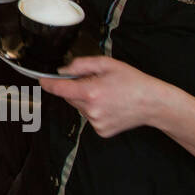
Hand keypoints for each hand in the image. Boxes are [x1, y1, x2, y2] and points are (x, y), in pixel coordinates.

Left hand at [39, 56, 164, 137]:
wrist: (153, 103)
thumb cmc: (133, 82)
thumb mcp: (107, 64)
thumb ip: (81, 65)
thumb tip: (63, 70)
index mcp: (91, 92)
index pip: (59, 89)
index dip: (47, 83)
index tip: (41, 80)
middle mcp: (91, 110)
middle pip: (69, 97)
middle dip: (75, 88)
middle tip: (94, 82)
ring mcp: (96, 122)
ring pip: (79, 107)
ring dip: (86, 100)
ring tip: (107, 94)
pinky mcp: (101, 130)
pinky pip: (89, 117)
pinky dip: (94, 110)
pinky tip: (110, 106)